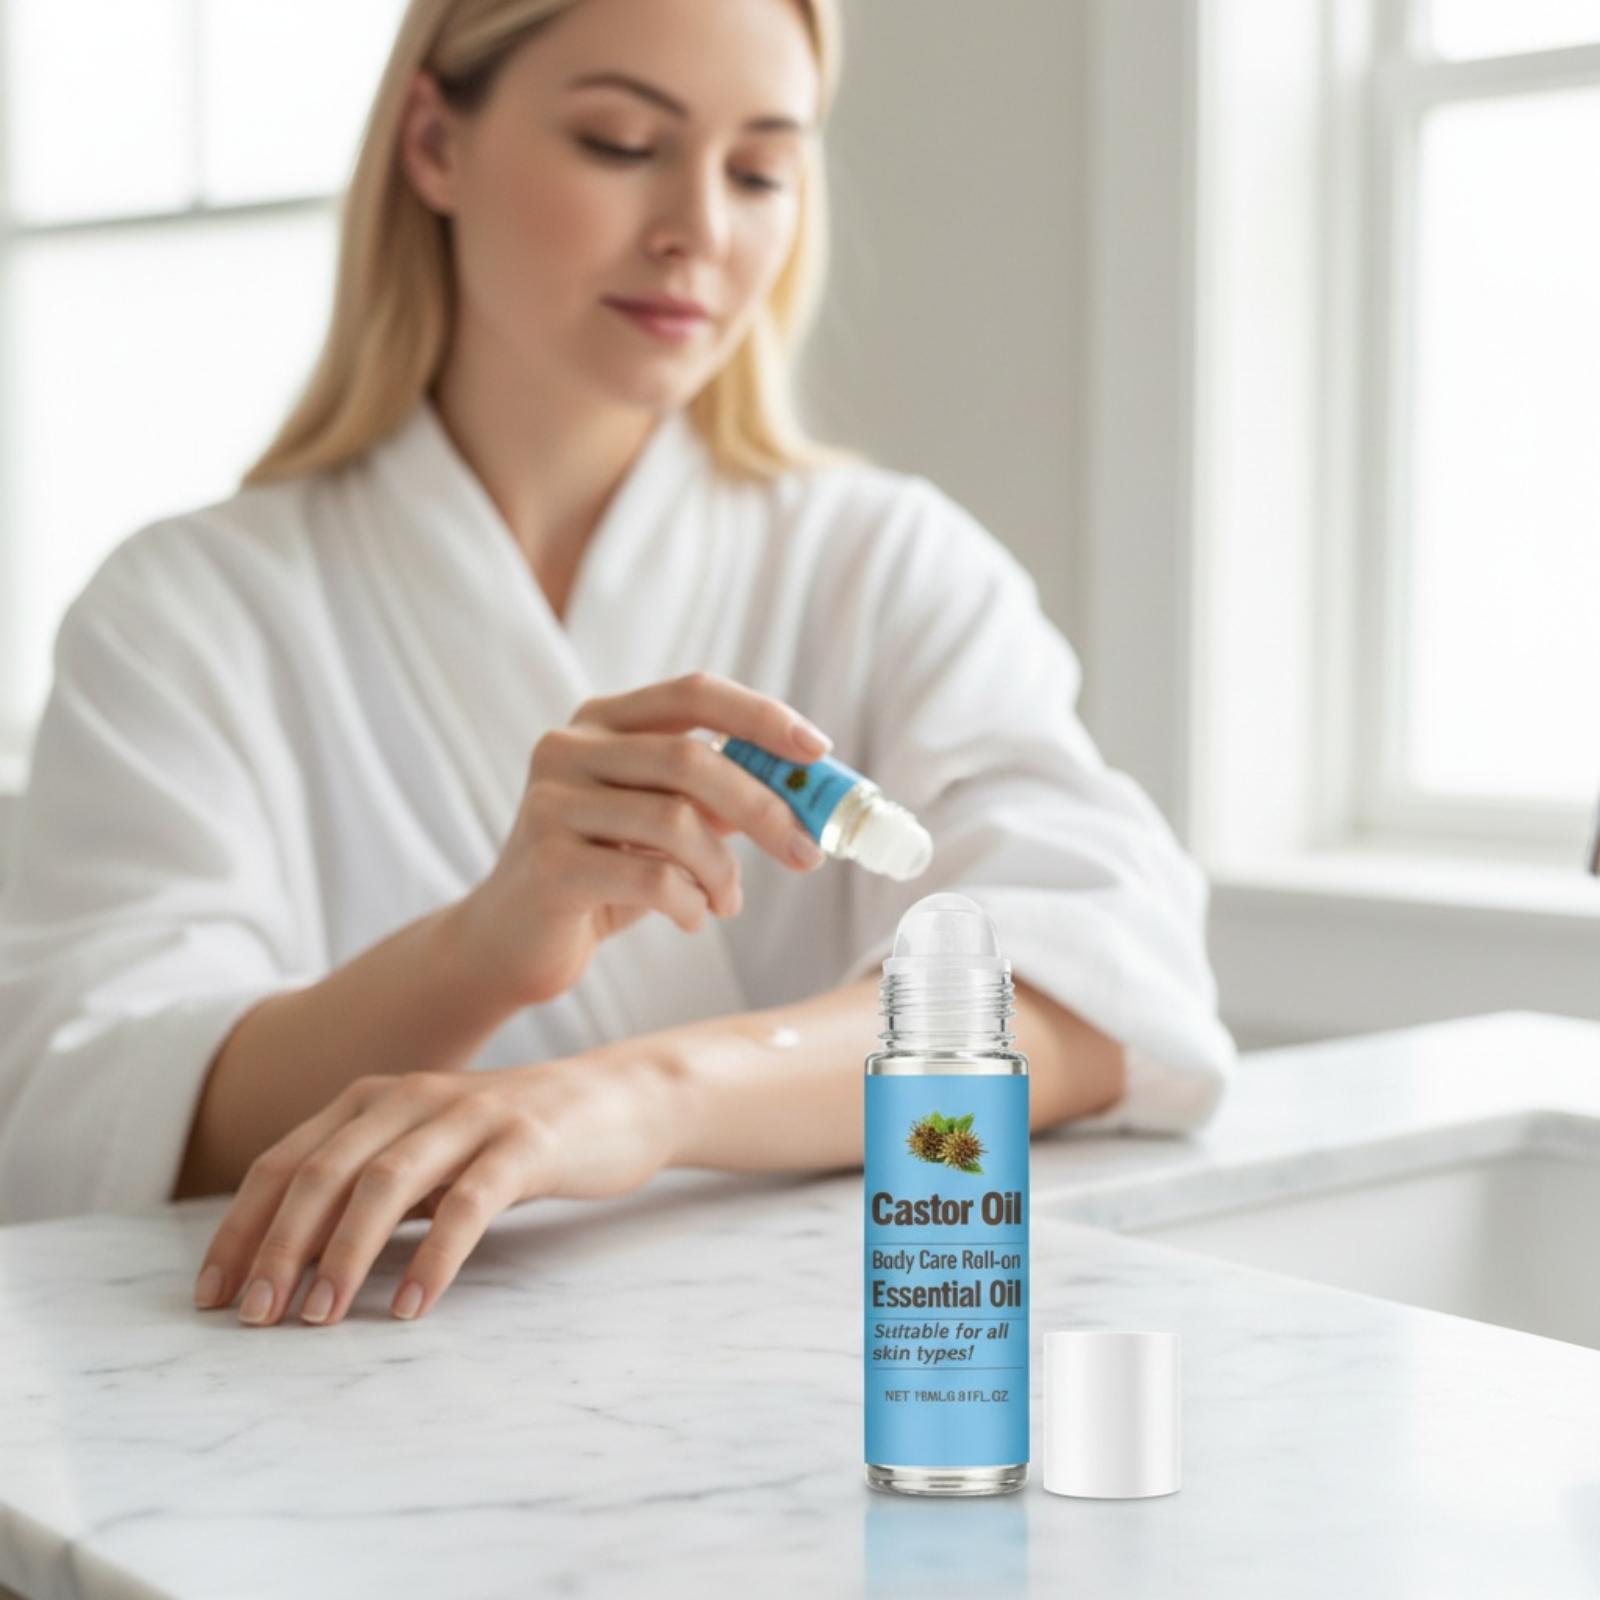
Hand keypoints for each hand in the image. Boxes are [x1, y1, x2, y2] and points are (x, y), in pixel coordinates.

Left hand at [191, 1050, 682, 1326]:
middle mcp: (414, 1096)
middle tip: (254, 1317)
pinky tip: (409, 1307)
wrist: (619, 1101)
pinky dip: (432, 1257)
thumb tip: (286, 1260)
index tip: (212, 1295)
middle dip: (278, 1246)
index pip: (285, 1160)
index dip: (242, 1227)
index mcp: (376, 1098)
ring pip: (386, 1181)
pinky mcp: (526, 1143)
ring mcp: (472, 1116)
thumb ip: (366, 1186)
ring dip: (343, 1254)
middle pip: (324, 1170)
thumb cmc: (509, 1141)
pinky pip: (468, 1202)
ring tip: (319, 1319)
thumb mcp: (427, 1154)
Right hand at [455, 670, 833, 1007]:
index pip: (693, 692)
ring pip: (676, 822)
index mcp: (601, 721)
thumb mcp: (662, 825)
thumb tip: (805, 786)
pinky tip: (690, 917)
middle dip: (765, 808)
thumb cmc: (600, 874)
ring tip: (725, 901)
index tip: (818, 750)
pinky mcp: (547, 863)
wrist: (510, 941)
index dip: (761, 716)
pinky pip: (652, 877)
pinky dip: (690, 903)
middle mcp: (568, 747)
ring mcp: (550, 802)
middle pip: (692, 758)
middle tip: (806, 853)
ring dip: (723, 871)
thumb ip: (717, 798)